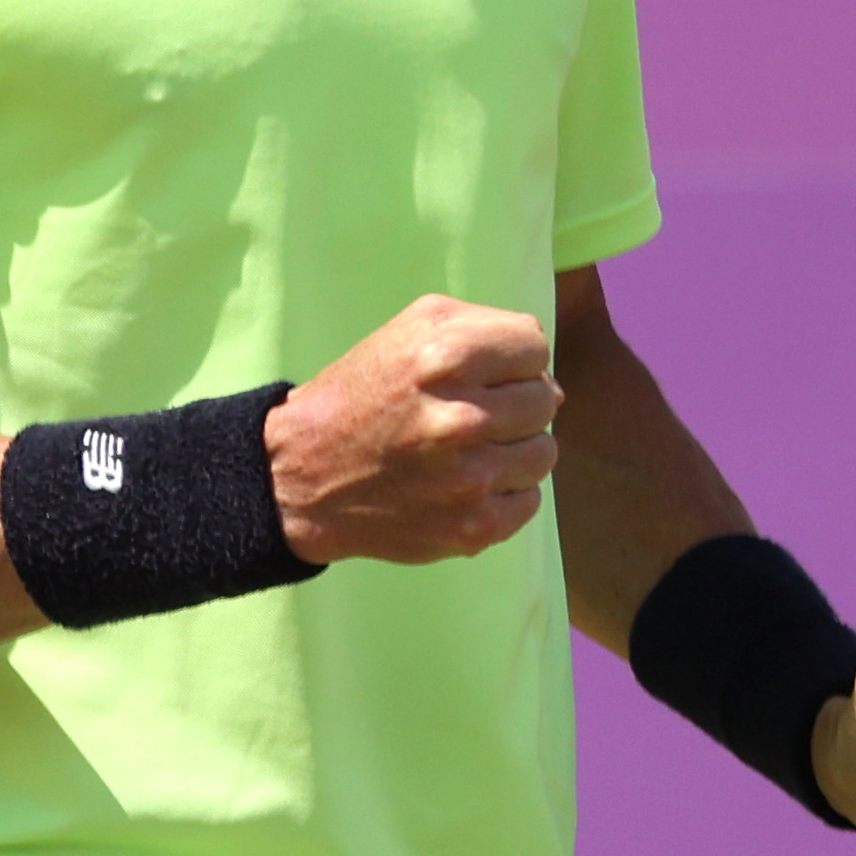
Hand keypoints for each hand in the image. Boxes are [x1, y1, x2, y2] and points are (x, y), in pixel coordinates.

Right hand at [266, 295, 561, 566]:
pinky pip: (529, 501)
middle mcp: (461, 418)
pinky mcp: (472, 526)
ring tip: (469, 451)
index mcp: (446, 356)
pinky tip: (465, 484)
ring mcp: (469, 478)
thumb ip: (487, 330)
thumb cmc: (363, 394)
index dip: (510, 358)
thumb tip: (553, 384)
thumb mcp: (411, 330)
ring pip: (543, 452)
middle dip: (513, 403)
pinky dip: (505, 493)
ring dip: (513, 449)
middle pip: (544, 400)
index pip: (534, 347)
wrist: (302, 477)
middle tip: (470, 414)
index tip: (481, 374)